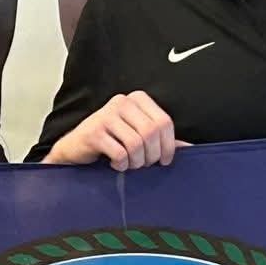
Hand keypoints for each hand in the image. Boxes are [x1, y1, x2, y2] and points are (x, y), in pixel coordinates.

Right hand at [46, 91, 178, 170]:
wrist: (75, 148)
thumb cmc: (109, 142)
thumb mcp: (137, 135)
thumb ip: (162, 139)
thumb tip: (190, 148)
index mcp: (137, 99)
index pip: (165, 122)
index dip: (169, 145)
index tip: (164, 160)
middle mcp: (122, 102)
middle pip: (152, 132)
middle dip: (152, 155)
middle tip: (145, 165)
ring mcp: (106, 115)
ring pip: (136, 144)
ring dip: (137, 162)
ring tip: (130, 164)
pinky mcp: (94, 131)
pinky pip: (120, 153)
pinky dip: (121, 165)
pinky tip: (115, 164)